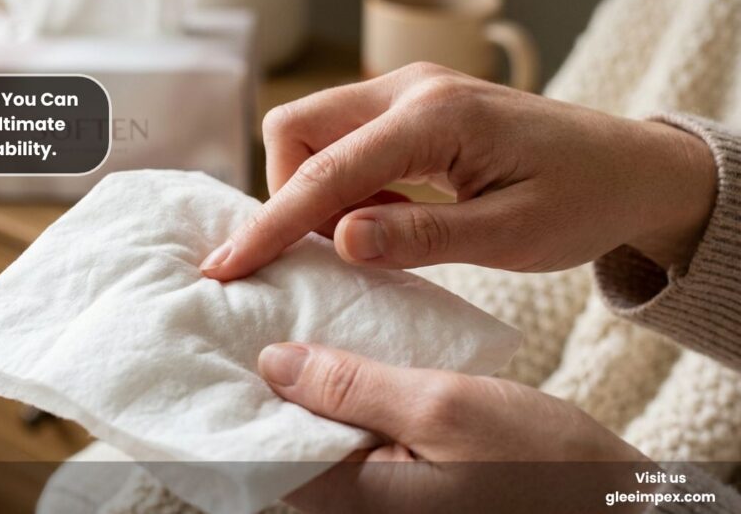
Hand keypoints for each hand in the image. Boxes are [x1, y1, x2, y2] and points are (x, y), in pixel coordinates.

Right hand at [201, 63, 716, 278]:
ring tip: (362, 240)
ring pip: (315, 132)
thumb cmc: (582, 200)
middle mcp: (411, 88)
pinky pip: (347, 140)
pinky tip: (382, 219)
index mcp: (435, 116)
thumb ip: (422, 236)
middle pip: (298, 128)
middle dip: (288, 194)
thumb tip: (340, 241)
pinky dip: (343, 184)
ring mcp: (409, 91)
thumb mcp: (510, 234)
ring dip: (316, 191)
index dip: (269, 224)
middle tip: (324, 252)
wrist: (630, 167)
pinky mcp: (413, 108)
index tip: (225, 265)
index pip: (325, 170)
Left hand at [258, 343, 656, 512]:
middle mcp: (356, 506)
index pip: (262, 455)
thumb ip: (353, 388)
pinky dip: (334, 396)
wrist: (610, 501)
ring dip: (295, 389)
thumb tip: (272, 362)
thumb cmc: (538, 463)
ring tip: (274, 326)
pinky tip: (330, 354)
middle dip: (258, 389)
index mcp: (354, 500)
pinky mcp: (401, 478)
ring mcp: (380, 494)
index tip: (209, 349)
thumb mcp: (443, 407)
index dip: (231, 403)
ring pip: (313, 437)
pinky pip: (348, 437)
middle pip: (281, 445)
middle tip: (237, 323)